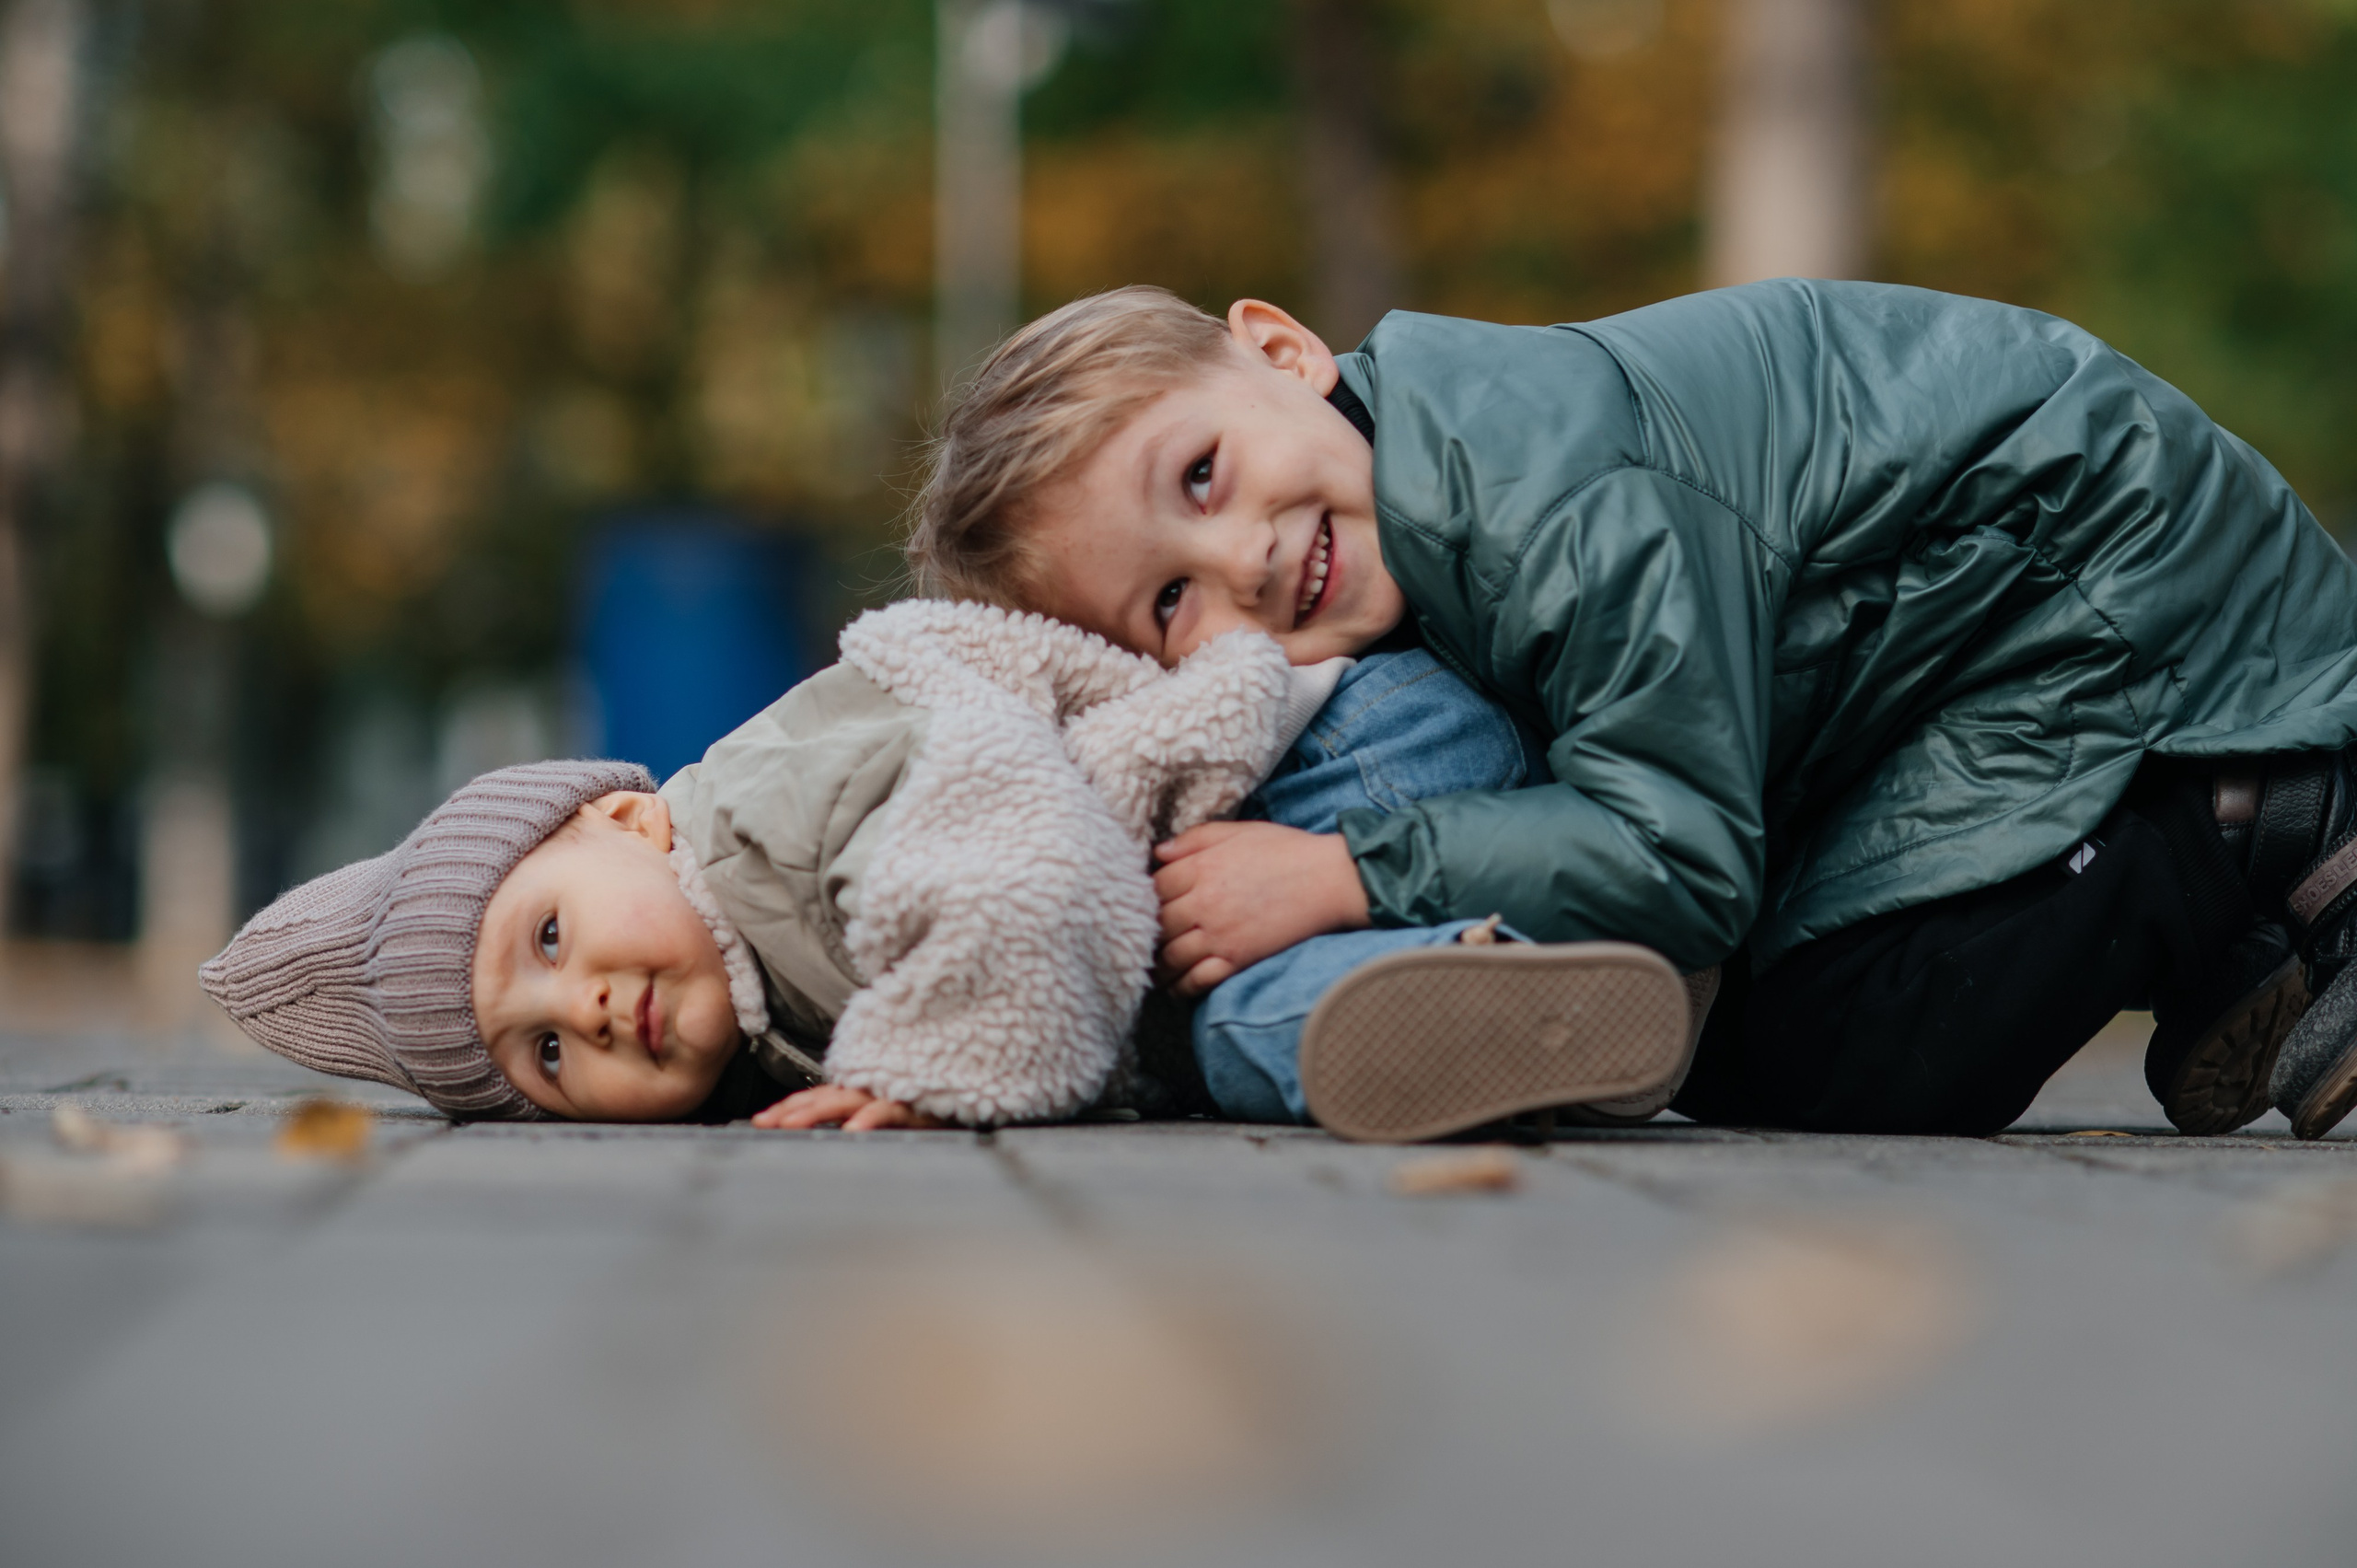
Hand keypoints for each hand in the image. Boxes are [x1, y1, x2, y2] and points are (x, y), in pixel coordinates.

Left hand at [751, 1084, 946, 1130]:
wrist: (962, 1093)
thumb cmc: (922, 1111)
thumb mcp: (883, 1118)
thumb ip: (857, 1123)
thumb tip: (830, 1138)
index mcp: (856, 1093)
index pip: (815, 1098)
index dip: (788, 1107)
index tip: (759, 1121)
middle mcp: (868, 1090)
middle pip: (822, 1097)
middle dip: (791, 1110)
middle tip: (764, 1123)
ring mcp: (888, 1094)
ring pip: (847, 1100)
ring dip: (819, 1111)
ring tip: (793, 1124)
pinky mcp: (912, 1103)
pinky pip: (888, 1110)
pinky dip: (869, 1118)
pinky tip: (853, 1130)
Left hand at [1153, 821, 1370, 996]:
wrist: (1330, 879)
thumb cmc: (1286, 850)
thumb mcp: (1239, 831)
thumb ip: (1196, 838)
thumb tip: (1160, 853)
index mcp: (1202, 867)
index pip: (1155, 886)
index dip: (1147, 896)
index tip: (1146, 905)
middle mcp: (1204, 902)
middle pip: (1158, 924)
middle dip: (1148, 933)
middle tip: (1144, 942)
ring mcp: (1220, 933)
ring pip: (1171, 956)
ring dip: (1159, 967)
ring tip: (1154, 972)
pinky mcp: (1238, 958)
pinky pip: (1198, 979)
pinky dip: (1182, 987)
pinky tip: (1177, 989)